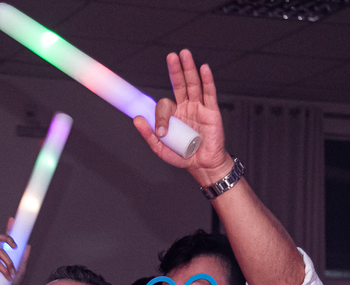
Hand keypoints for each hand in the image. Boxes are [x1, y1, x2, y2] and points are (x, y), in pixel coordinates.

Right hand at [0, 217, 29, 284]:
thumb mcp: (21, 271)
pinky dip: (4, 270)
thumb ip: (23, 259)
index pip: (7, 239)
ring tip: (12, 273)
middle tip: (15, 246)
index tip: (12, 220)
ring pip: (1, 253)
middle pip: (0, 239)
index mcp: (7, 255)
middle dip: (8, 239)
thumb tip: (27, 246)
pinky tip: (7, 277)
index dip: (9, 228)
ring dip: (9, 263)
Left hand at [133, 50, 231, 185]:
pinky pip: (209, 93)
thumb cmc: (183, 156)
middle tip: (171, 56)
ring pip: (193, 84)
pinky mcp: (212, 111)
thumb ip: (148, 134)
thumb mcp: (160, 148)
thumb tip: (137, 119)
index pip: (164, 105)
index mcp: (173, 114)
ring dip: (189, 69)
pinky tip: (204, 69)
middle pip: (179, 84)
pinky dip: (207, 80)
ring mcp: (199, 107)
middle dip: (175, 70)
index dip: (161, 117)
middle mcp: (186, 107)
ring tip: (184, 54)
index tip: (162, 132)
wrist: (202, 165)